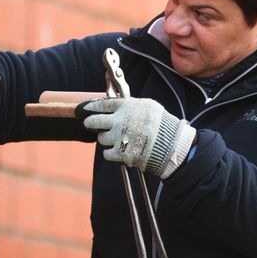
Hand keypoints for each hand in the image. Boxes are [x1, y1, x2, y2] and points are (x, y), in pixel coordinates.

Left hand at [80, 97, 195, 178]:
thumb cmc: (161, 123)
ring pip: (101, 139)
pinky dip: (111, 153)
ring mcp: (119, 138)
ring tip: (117, 138)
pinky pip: (106, 153)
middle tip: (91, 124)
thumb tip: (119, 103)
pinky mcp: (121, 154)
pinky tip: (119, 150)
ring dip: (106, 139)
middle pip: (93, 122)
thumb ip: (131, 104)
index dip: (91, 107)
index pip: (100, 105)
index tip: (86, 109)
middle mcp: (118, 121)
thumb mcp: (147, 105)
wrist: (170, 143)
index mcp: (125, 107)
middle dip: (90, 123)